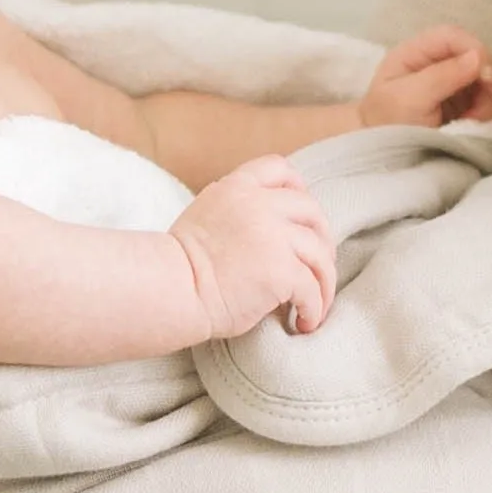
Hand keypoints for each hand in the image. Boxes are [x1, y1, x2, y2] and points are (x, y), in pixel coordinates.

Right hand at [170, 157, 336, 338]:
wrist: (167, 291)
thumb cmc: (177, 268)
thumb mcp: (204, 218)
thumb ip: (235, 213)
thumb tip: (268, 234)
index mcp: (236, 188)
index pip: (280, 170)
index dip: (299, 191)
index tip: (302, 221)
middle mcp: (258, 205)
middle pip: (311, 211)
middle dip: (322, 241)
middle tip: (317, 270)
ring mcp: (272, 235)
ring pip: (320, 253)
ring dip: (324, 283)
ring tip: (315, 307)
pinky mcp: (280, 269)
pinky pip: (312, 288)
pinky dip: (314, 308)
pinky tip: (304, 322)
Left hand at [360, 26, 491, 131]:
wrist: (378, 156)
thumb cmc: (384, 125)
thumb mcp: (408, 100)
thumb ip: (441, 76)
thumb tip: (477, 57)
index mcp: (415, 53)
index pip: (453, 37)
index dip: (476, 51)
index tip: (489, 76)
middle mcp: (435, 62)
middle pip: (477, 57)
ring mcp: (449, 82)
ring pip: (486, 81)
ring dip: (490, 102)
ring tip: (476, 124)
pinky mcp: (459, 102)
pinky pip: (484, 100)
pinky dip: (487, 113)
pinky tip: (479, 125)